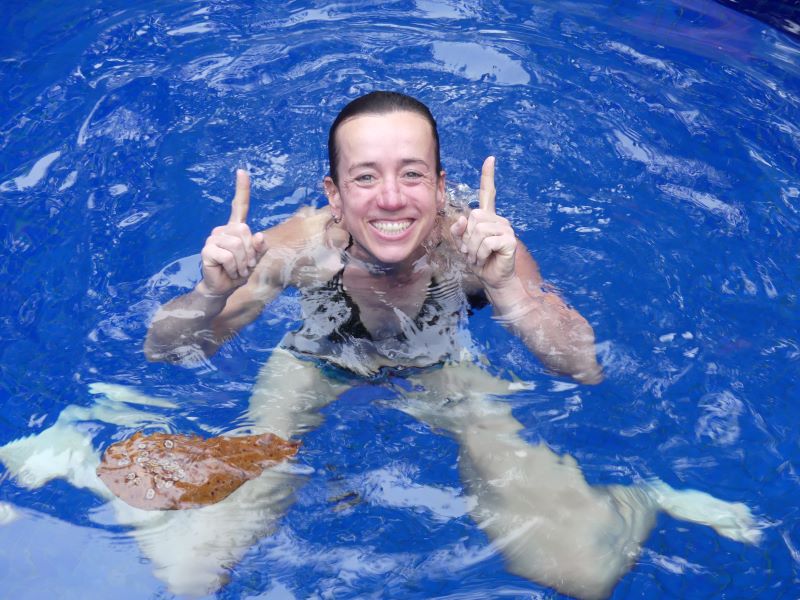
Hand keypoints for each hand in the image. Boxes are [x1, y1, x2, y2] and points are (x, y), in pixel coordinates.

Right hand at [198, 169, 267, 296]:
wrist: (223, 288)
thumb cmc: (239, 272)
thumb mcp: (255, 260)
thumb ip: (260, 248)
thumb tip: (259, 235)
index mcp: (236, 228)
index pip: (239, 205)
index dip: (241, 189)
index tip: (241, 171)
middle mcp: (223, 230)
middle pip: (245, 231)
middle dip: (250, 252)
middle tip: (245, 264)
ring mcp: (213, 238)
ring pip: (238, 245)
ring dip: (243, 262)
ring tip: (237, 269)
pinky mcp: (207, 250)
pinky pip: (229, 256)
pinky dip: (234, 267)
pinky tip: (229, 271)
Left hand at [450, 156, 516, 288]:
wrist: (493, 279)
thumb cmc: (479, 261)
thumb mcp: (463, 245)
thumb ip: (459, 231)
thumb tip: (462, 219)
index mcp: (488, 218)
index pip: (488, 193)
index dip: (487, 176)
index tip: (490, 159)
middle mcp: (499, 220)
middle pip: (474, 217)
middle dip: (467, 237)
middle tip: (472, 251)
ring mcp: (506, 229)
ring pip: (478, 230)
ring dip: (473, 248)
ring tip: (478, 257)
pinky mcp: (509, 240)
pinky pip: (486, 241)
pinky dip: (480, 253)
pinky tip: (485, 259)